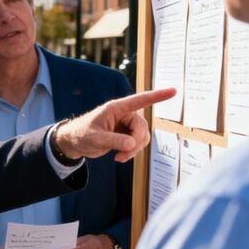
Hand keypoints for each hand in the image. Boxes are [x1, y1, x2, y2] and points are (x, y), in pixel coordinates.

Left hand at [53, 88, 175, 163]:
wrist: (75, 143)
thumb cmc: (81, 135)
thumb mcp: (95, 138)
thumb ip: (113, 141)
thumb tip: (132, 144)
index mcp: (116, 108)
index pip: (140, 100)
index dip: (157, 96)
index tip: (173, 91)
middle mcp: (124, 115)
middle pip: (142, 127)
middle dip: (135, 142)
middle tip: (122, 155)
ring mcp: (126, 125)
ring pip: (142, 137)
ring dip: (134, 150)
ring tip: (119, 158)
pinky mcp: (126, 135)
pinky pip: (137, 143)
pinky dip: (132, 152)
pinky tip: (119, 157)